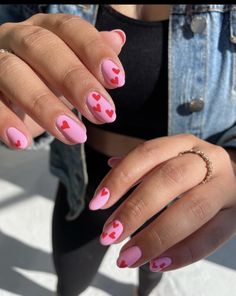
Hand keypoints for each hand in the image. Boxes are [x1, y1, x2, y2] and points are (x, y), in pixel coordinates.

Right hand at [0, 13, 125, 148]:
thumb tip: (117, 39)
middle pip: (43, 47)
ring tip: (75, 135)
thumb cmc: (47, 80)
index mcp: (46, 29)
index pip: (70, 28)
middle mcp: (17, 37)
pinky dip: (4, 121)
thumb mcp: (73, 70)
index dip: (95, 51)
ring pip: (13, 72)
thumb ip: (92, 57)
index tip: (117, 80)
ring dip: (45, 106)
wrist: (12, 98)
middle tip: (103, 114)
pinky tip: (22, 142)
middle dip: (76, 81)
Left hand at [89, 134, 235, 271]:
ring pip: (191, 209)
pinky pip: (211, 237)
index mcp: (186, 143)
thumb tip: (111, 164)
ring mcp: (226, 187)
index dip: (121, 177)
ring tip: (127, 256)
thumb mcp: (172, 157)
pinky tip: (157, 263)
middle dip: (135, 209)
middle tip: (108, 234)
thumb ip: (143, 162)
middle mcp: (209, 160)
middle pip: (169, 180)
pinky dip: (182, 253)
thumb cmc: (194, 169)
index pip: (148, 153)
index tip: (97, 203)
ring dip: (155, 236)